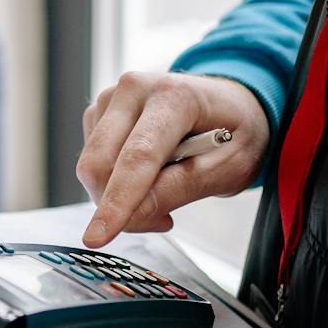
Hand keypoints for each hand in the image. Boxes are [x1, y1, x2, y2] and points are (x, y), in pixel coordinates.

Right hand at [77, 72, 270, 247]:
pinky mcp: (99, 113)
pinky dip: (114, 182)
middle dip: (119, 206)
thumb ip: (181, 188)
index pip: (137, 157)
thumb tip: (134, 215)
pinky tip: (145, 175)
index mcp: (174, 96)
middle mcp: (134, 89)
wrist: (231, 105)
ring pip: (91, 167)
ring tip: (164, 188)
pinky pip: (92, 162)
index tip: (97, 238)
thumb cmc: (235, 132)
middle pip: (100, 162)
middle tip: (163, 219)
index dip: (116, 201)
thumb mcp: (229, 167)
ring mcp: (112, 99)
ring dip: (119, 195)